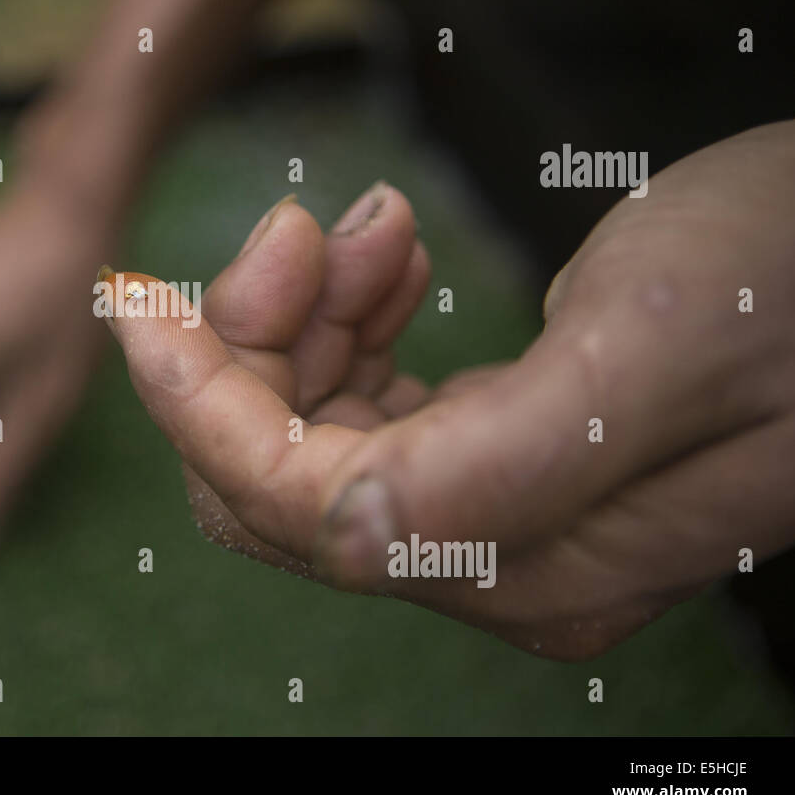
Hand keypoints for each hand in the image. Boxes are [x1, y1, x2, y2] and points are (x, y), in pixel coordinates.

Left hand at [104, 120, 794, 658]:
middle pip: (281, 481)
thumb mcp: (654, 344)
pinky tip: (384, 266)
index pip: (291, 506)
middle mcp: (498, 567)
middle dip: (253, 350)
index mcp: (523, 558)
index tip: (141, 299)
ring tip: (364, 231)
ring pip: (313, 442)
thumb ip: (495, 468)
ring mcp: (497, 523)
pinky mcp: (501, 467)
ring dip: (306, 326)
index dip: (197, 402)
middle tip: (300, 228)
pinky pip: (367, 414)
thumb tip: (346, 533)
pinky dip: (350, 332)